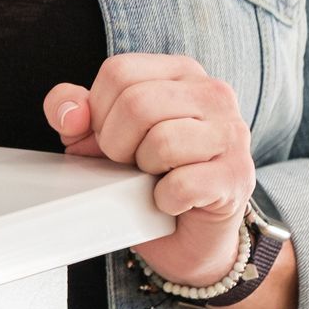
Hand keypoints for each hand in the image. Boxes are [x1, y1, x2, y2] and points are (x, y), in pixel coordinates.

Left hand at [44, 53, 255, 287]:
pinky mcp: (237, 176)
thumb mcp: (98, 135)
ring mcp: (232, 134)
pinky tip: (171, 201)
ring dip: (144, 171)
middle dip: (116, 144)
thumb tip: (71, 114)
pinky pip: (181, 184)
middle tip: (129, 164)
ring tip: (154, 177)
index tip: (110, 137)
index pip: (119, 71)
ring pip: (162, 141)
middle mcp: (213, 94)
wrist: (188, 237)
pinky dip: (164, 200)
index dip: (98, 112)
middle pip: (136, 103)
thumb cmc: (146, 177)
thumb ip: (72, 110)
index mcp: (180, 72)